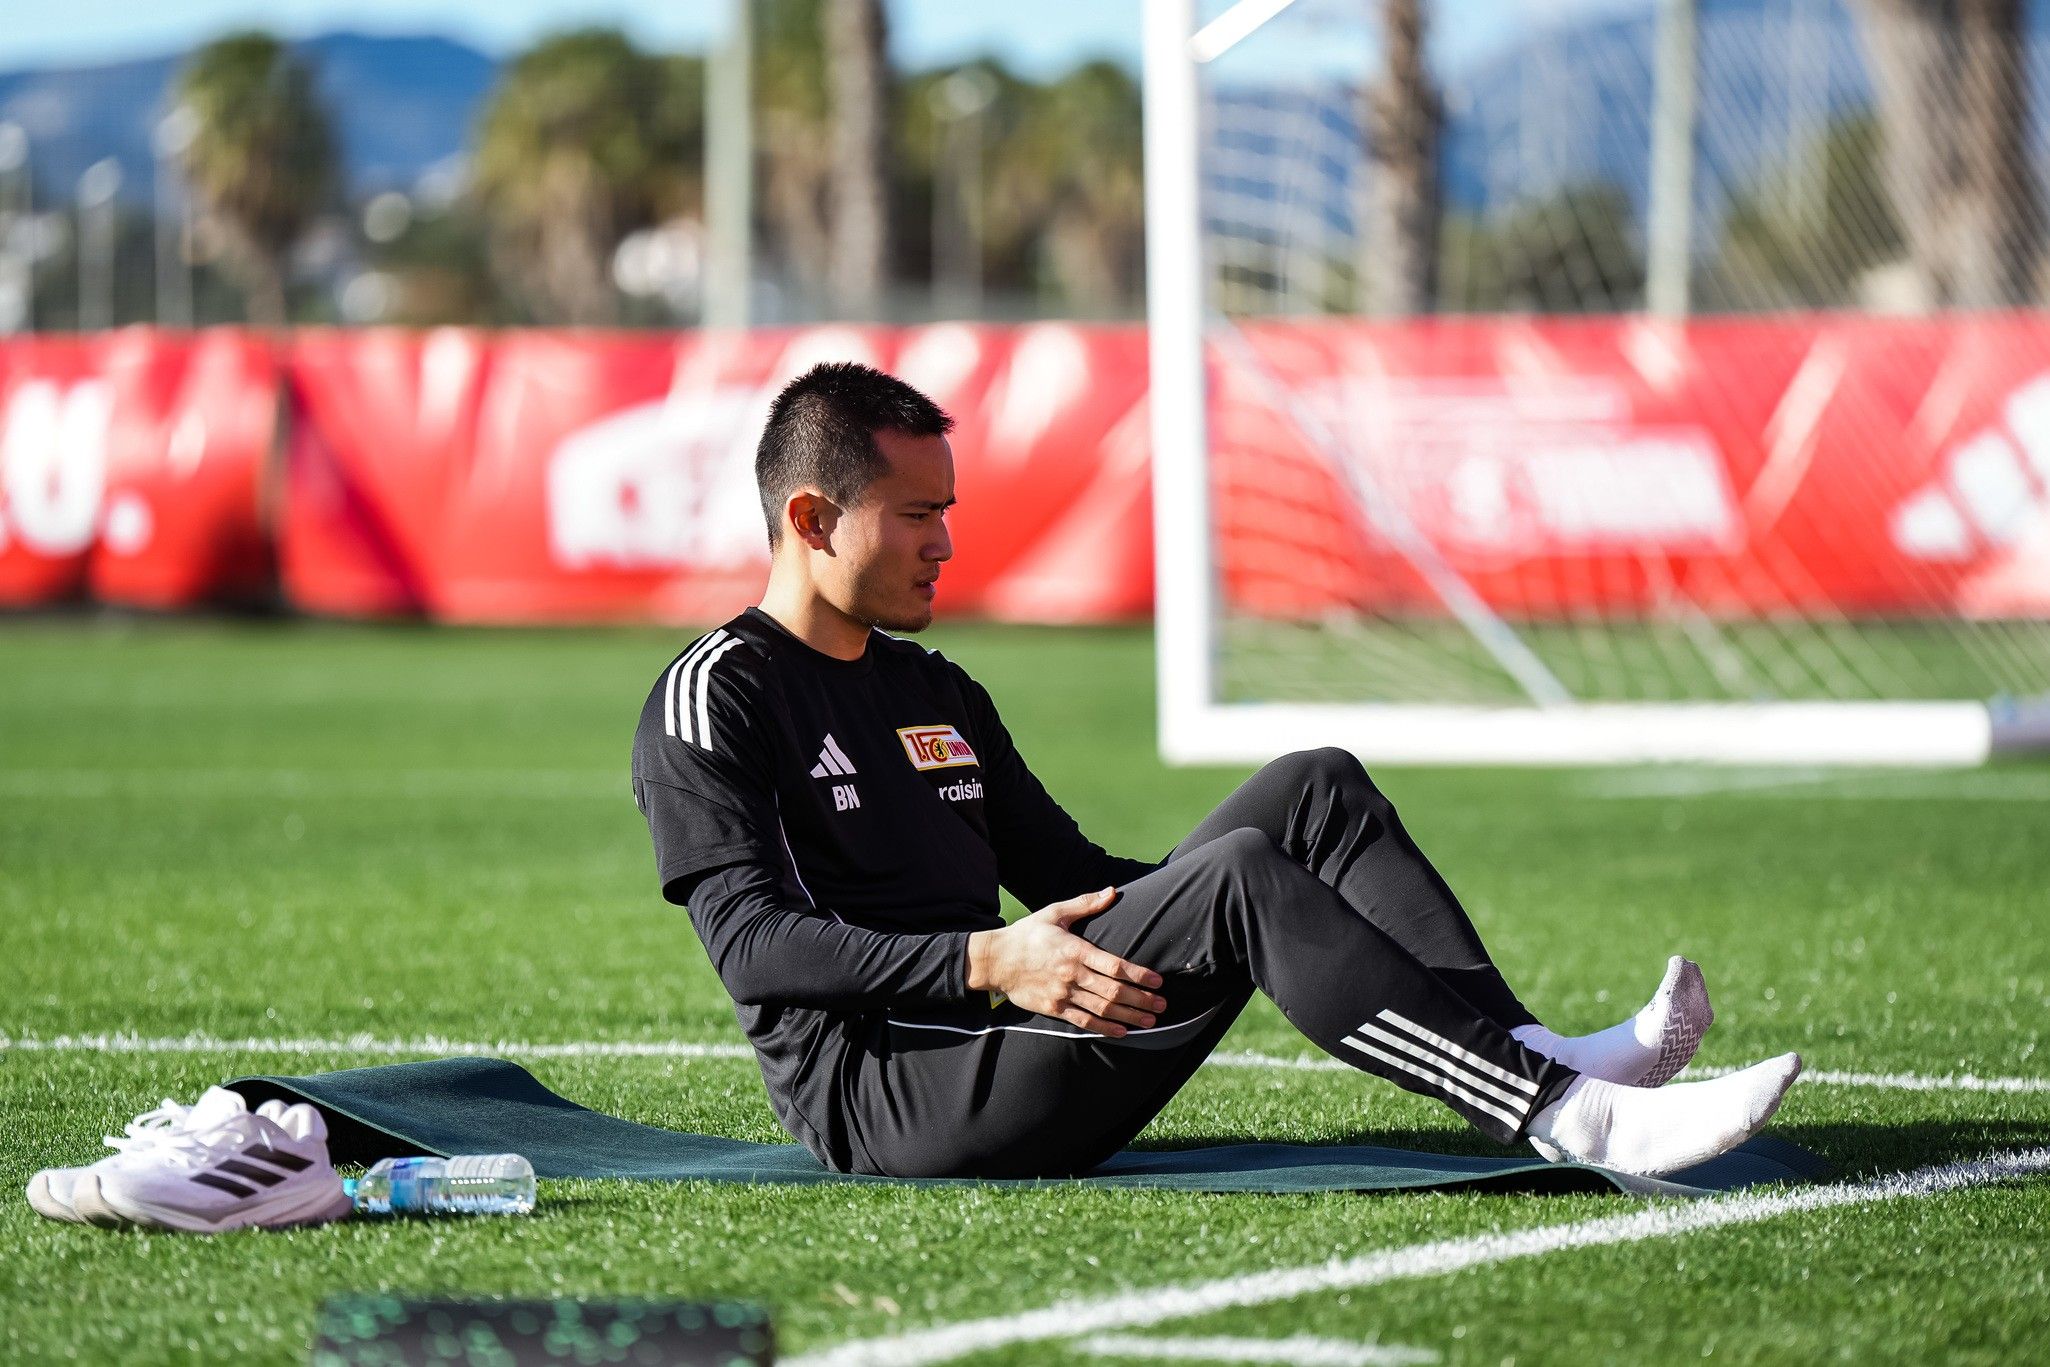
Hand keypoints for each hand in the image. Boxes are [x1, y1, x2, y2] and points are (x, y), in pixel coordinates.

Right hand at [966, 887, 1165, 1037]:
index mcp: (1074, 950)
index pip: (1113, 965)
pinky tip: (1123, 1031)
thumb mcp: (1055, 913)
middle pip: (1113, 991)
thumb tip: (1112, 890)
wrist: (996, 960)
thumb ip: (1085, 903)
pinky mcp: (1054, 1008)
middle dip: (1141, 999)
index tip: (1158, 981)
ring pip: (1102, 1009)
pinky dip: (1105, 1028)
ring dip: (1129, 1016)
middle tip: (1162, 1004)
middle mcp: (1071, 974)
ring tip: (1151, 1020)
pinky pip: (1083, 1021)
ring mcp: (1062, 994)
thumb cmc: (1028, 934)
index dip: (1139, 975)